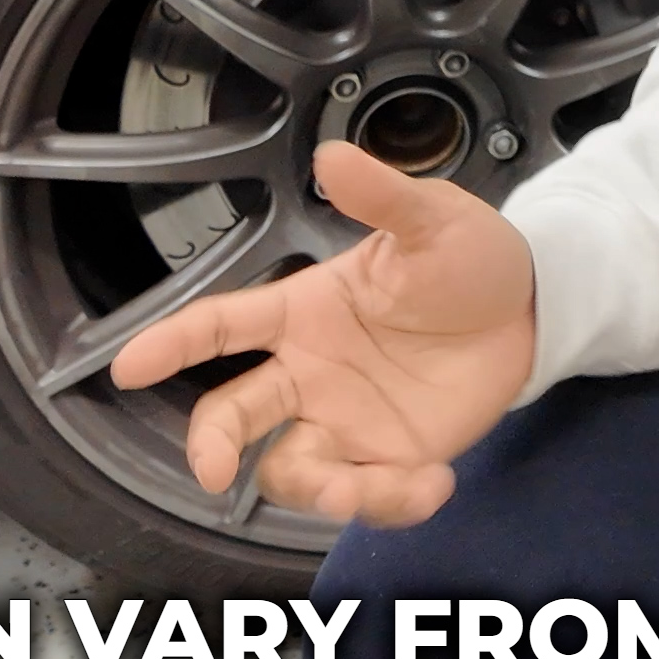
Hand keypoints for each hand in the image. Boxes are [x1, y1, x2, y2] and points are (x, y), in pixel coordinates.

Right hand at [107, 140, 536, 526]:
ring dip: (315, 489)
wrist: (531, 308)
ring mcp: (346, 422)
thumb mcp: (431, 219)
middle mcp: (311, 374)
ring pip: (294, 471)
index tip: (127, 366)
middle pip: (232, 414)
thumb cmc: (465, 258)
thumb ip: (382, 196)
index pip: (222, 325)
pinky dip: (394, 503)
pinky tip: (437, 482)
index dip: (172, 344)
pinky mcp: (390, 459)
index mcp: (304, 312)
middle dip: (210, 445)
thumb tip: (333, 155)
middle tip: (212, 472)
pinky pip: (371, 498)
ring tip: (359, 488)